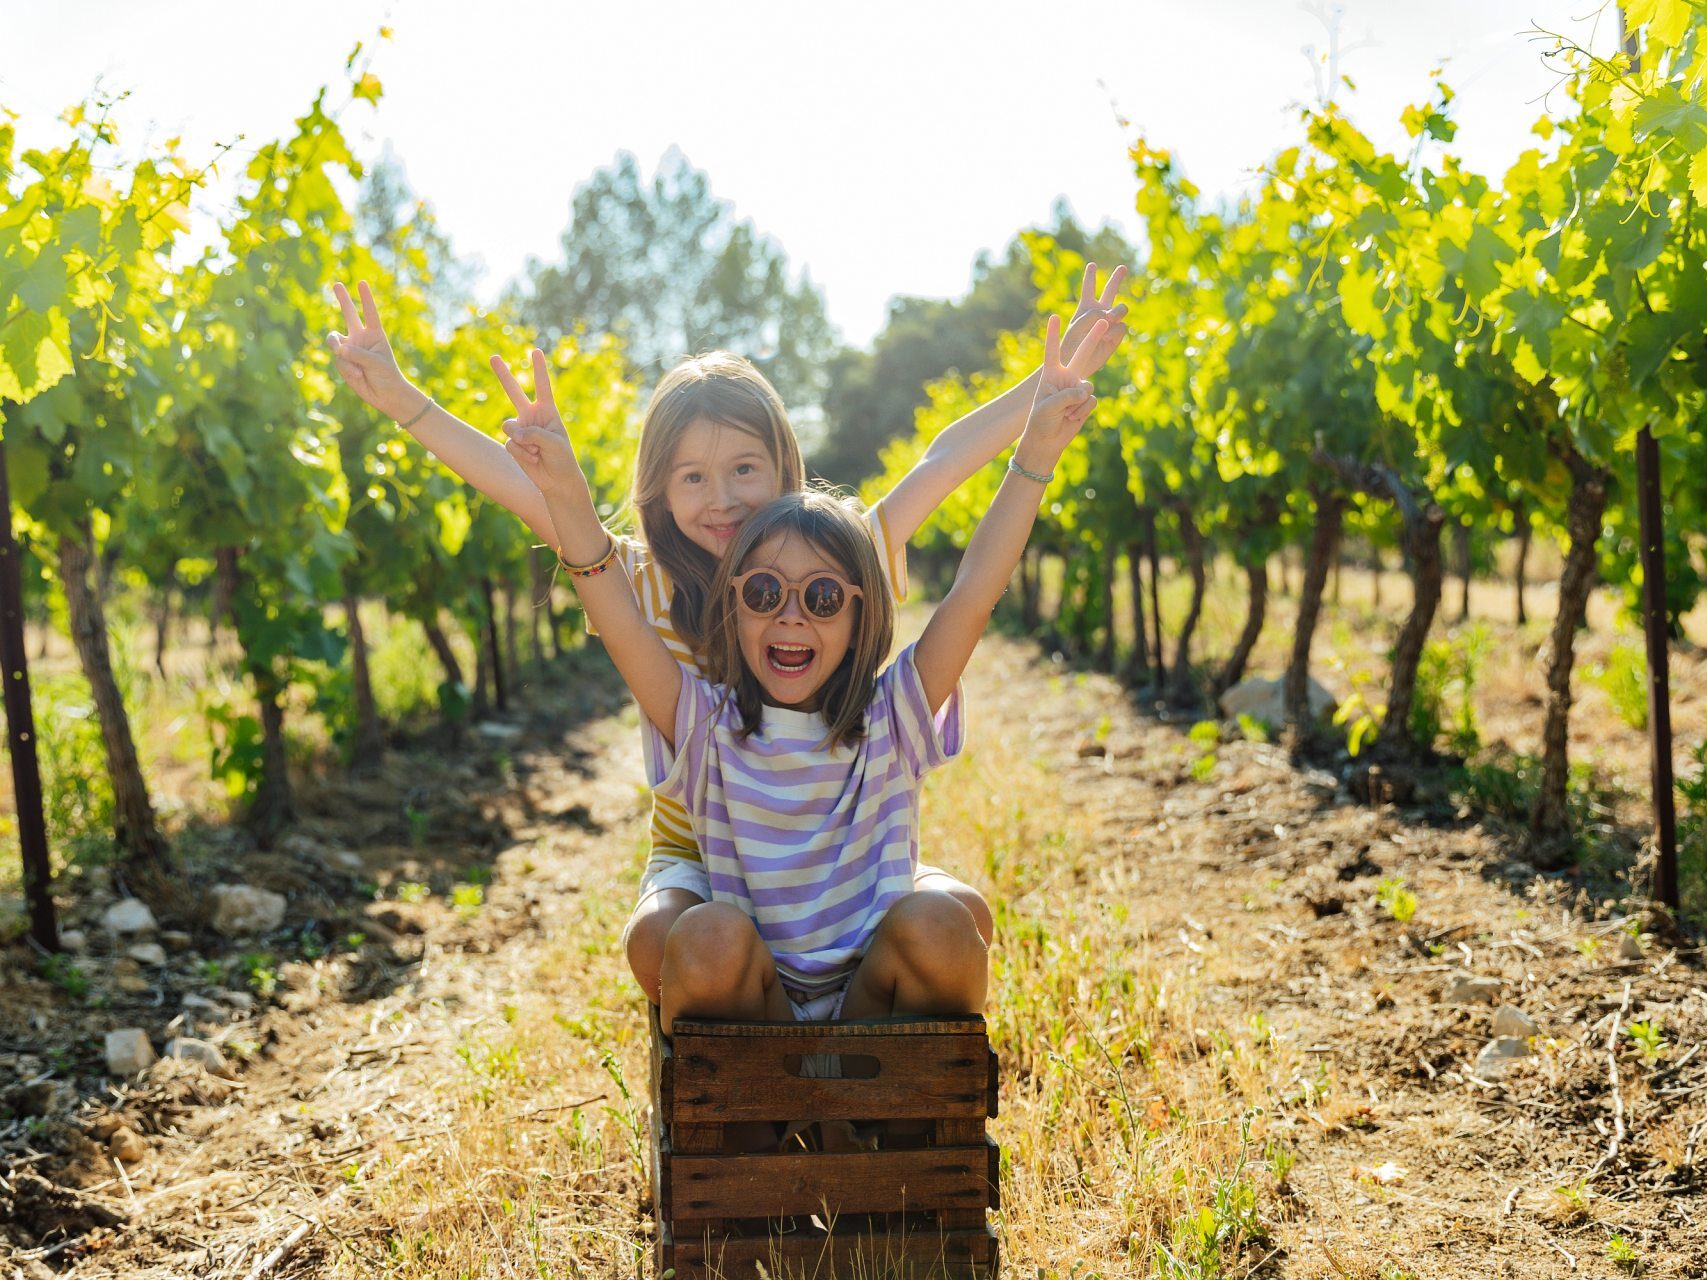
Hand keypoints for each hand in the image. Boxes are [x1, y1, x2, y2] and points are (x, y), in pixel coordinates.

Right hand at [328, 281, 420, 420]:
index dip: (365, 298)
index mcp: (375, 334)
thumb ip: (358, 353)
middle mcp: (360, 338)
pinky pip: (338, 360)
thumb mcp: (376, 362)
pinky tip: (358, 375)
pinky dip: (347, 368)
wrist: (385, 395)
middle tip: (336, 283)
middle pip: (349, 314)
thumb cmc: (387, 376)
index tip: (361, 282)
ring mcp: (350, 349)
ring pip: (334, 340)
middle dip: (343, 299)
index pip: (369, 313)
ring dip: (337, 347)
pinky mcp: (343, 361)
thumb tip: (339, 349)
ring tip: (343, 354)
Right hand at [489, 348, 581, 495]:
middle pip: (514, 392)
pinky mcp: (513, 443)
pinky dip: (522, 454)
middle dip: (503, 374)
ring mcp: (521, 429)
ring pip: (509, 426)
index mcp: (547, 411)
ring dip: (524, 441)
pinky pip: (510, 444)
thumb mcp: (555, 443)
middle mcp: (531, 416)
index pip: (543, 387)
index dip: (539, 369)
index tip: (536, 351)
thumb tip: (514, 433)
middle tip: (493, 356)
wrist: (556, 480)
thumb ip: (534, 433)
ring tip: (537, 451)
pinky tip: (533, 459)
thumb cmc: (562, 459)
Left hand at [1016, 314, 1106, 467]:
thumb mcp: (1049, 406)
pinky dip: (1082, 411)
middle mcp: (1066, 376)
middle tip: (1104, 319)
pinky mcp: (1086, 400)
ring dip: (1077, 403)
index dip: (1053, 334)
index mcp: (1051, 374)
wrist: (1048, 440)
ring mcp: (1078, 387)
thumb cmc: (1041, 420)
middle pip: (1082, 354)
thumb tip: (1087, 391)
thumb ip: (1067, 395)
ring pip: (1088, 387)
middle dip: (1093, 337)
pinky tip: (1072, 418)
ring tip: (1064, 413)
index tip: (1054, 317)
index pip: (1052, 351)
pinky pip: (1091, 401)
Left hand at [1059, 262, 1129, 374]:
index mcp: (1086, 307)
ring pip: (1122, 308)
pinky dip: (1114, 331)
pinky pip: (1121, 327)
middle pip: (1110, 291)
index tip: (1091, 265)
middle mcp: (1100, 312)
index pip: (1089, 288)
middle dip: (1116, 278)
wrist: (1076, 364)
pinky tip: (1106, 338)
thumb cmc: (1072, 344)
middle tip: (1123, 267)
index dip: (1090, 276)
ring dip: (1118, 310)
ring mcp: (1110, 323)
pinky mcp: (1117, 336)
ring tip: (1110, 318)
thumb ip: (1094, 315)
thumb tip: (1114, 316)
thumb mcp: (1078, 325)